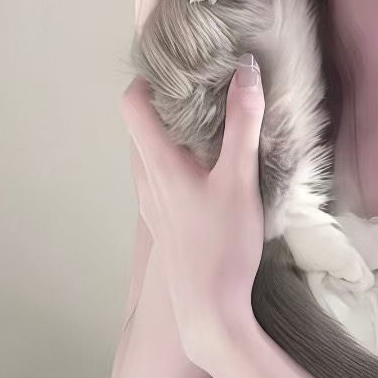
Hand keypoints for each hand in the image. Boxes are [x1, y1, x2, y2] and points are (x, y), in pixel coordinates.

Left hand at [119, 56, 265, 367]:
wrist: (209, 314)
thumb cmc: (222, 245)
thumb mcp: (240, 179)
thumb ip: (243, 124)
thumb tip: (245, 70)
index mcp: (157, 164)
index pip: (131, 105)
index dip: (147, 77)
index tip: (178, 62)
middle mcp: (146, 181)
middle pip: (142, 127)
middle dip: (167, 101)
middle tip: (204, 83)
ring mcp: (154, 206)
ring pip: (153, 154)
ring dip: (175, 132)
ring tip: (213, 119)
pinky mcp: (167, 224)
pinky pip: (164, 177)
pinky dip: (181, 158)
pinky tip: (214, 166)